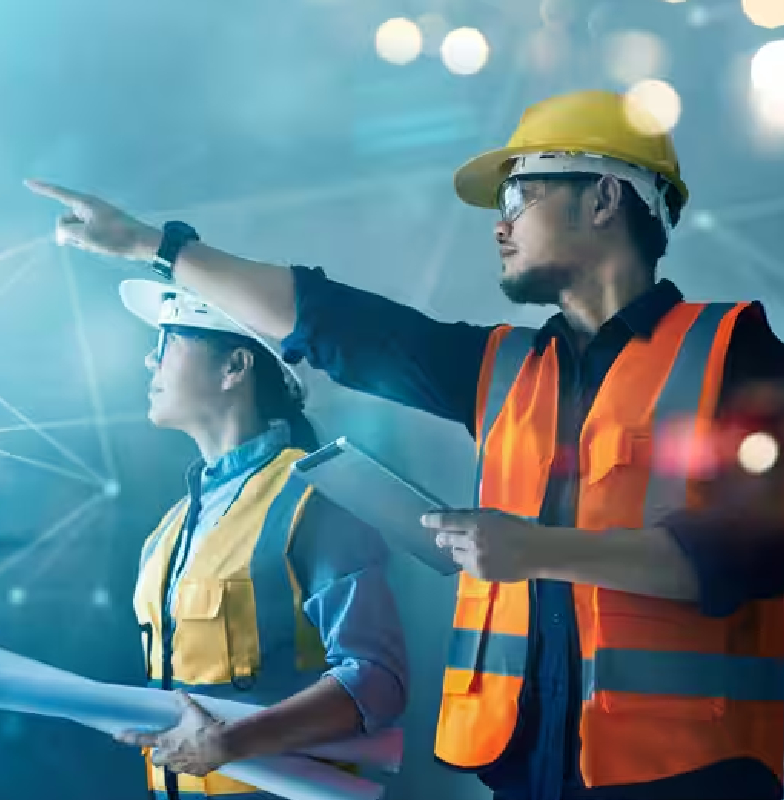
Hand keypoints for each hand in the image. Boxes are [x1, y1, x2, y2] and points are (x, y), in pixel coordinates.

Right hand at [25, 179, 159, 260]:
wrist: (144, 243)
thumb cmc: (116, 237)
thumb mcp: (86, 236)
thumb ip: (67, 232)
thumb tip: (62, 234)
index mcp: (84, 203)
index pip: (58, 193)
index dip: (42, 189)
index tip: (28, 182)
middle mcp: (89, 206)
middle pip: (66, 218)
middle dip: (70, 232)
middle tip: (89, 240)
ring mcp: (97, 216)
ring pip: (77, 229)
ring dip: (82, 239)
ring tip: (100, 244)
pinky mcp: (105, 225)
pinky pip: (88, 234)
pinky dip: (90, 242)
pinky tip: (104, 247)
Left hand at [116, 691, 229, 776]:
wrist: (224, 744)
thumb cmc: (204, 727)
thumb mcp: (193, 710)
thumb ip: (183, 701)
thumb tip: (177, 691)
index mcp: (166, 741)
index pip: (142, 739)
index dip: (129, 737)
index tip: (117, 735)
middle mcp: (170, 756)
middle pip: (156, 759)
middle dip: (158, 754)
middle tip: (165, 746)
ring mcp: (182, 767)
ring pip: (171, 766)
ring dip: (174, 759)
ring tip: (185, 750)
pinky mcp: (195, 772)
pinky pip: (188, 769)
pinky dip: (191, 763)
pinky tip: (200, 756)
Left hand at [422, 508, 539, 582]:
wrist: (535, 553)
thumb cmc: (518, 529)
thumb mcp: (496, 517)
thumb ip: (477, 519)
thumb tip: (459, 521)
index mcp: (476, 523)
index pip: (447, 521)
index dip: (433, 520)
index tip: (423, 520)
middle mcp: (471, 540)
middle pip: (447, 539)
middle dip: (443, 538)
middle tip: (441, 538)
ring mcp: (474, 558)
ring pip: (455, 554)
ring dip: (458, 550)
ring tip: (469, 548)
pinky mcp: (479, 573)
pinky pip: (466, 566)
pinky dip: (469, 562)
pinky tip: (481, 559)